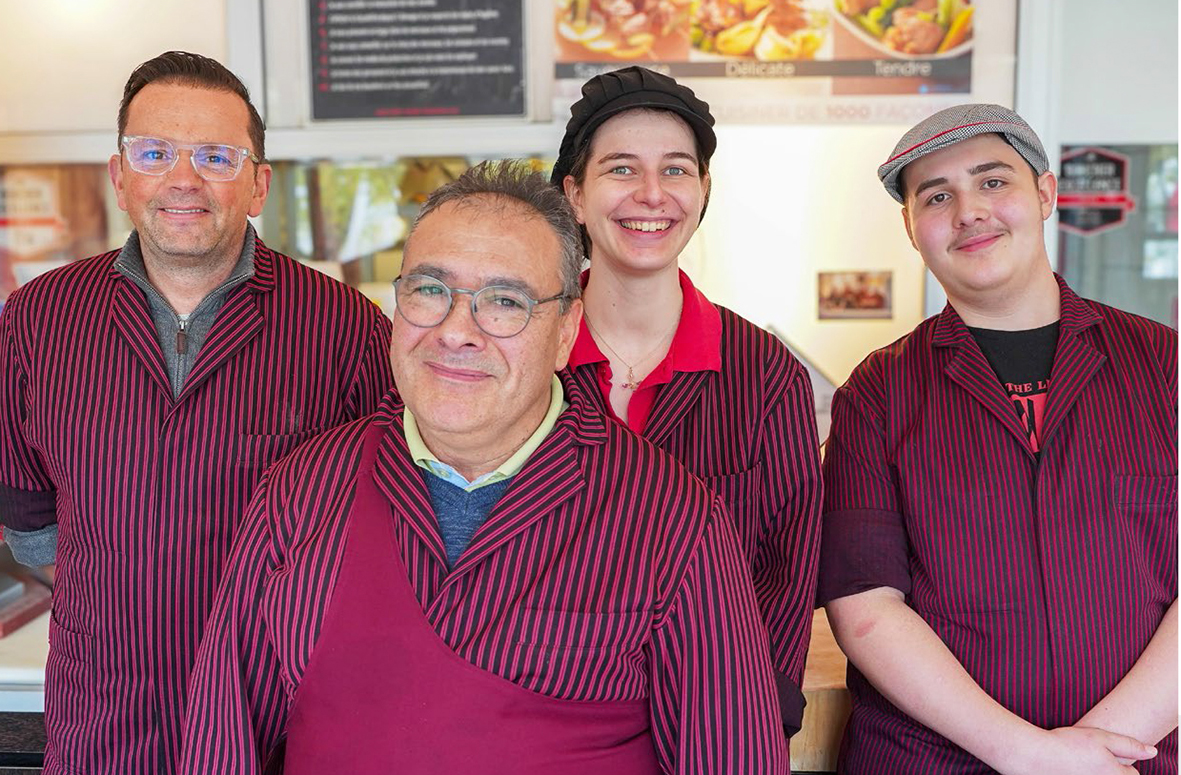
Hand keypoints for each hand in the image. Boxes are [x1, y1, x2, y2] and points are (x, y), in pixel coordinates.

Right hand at [1003, 726, 1155, 774]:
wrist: (1035, 756)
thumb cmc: (1067, 745)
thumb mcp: (1100, 737)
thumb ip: (1129, 745)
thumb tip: (1151, 752)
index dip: (1122, 762)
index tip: (1106, 753)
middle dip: (1110, 770)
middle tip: (1092, 758)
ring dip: (1097, 773)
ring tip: (1080, 763)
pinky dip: (1082, 774)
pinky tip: (1071, 768)